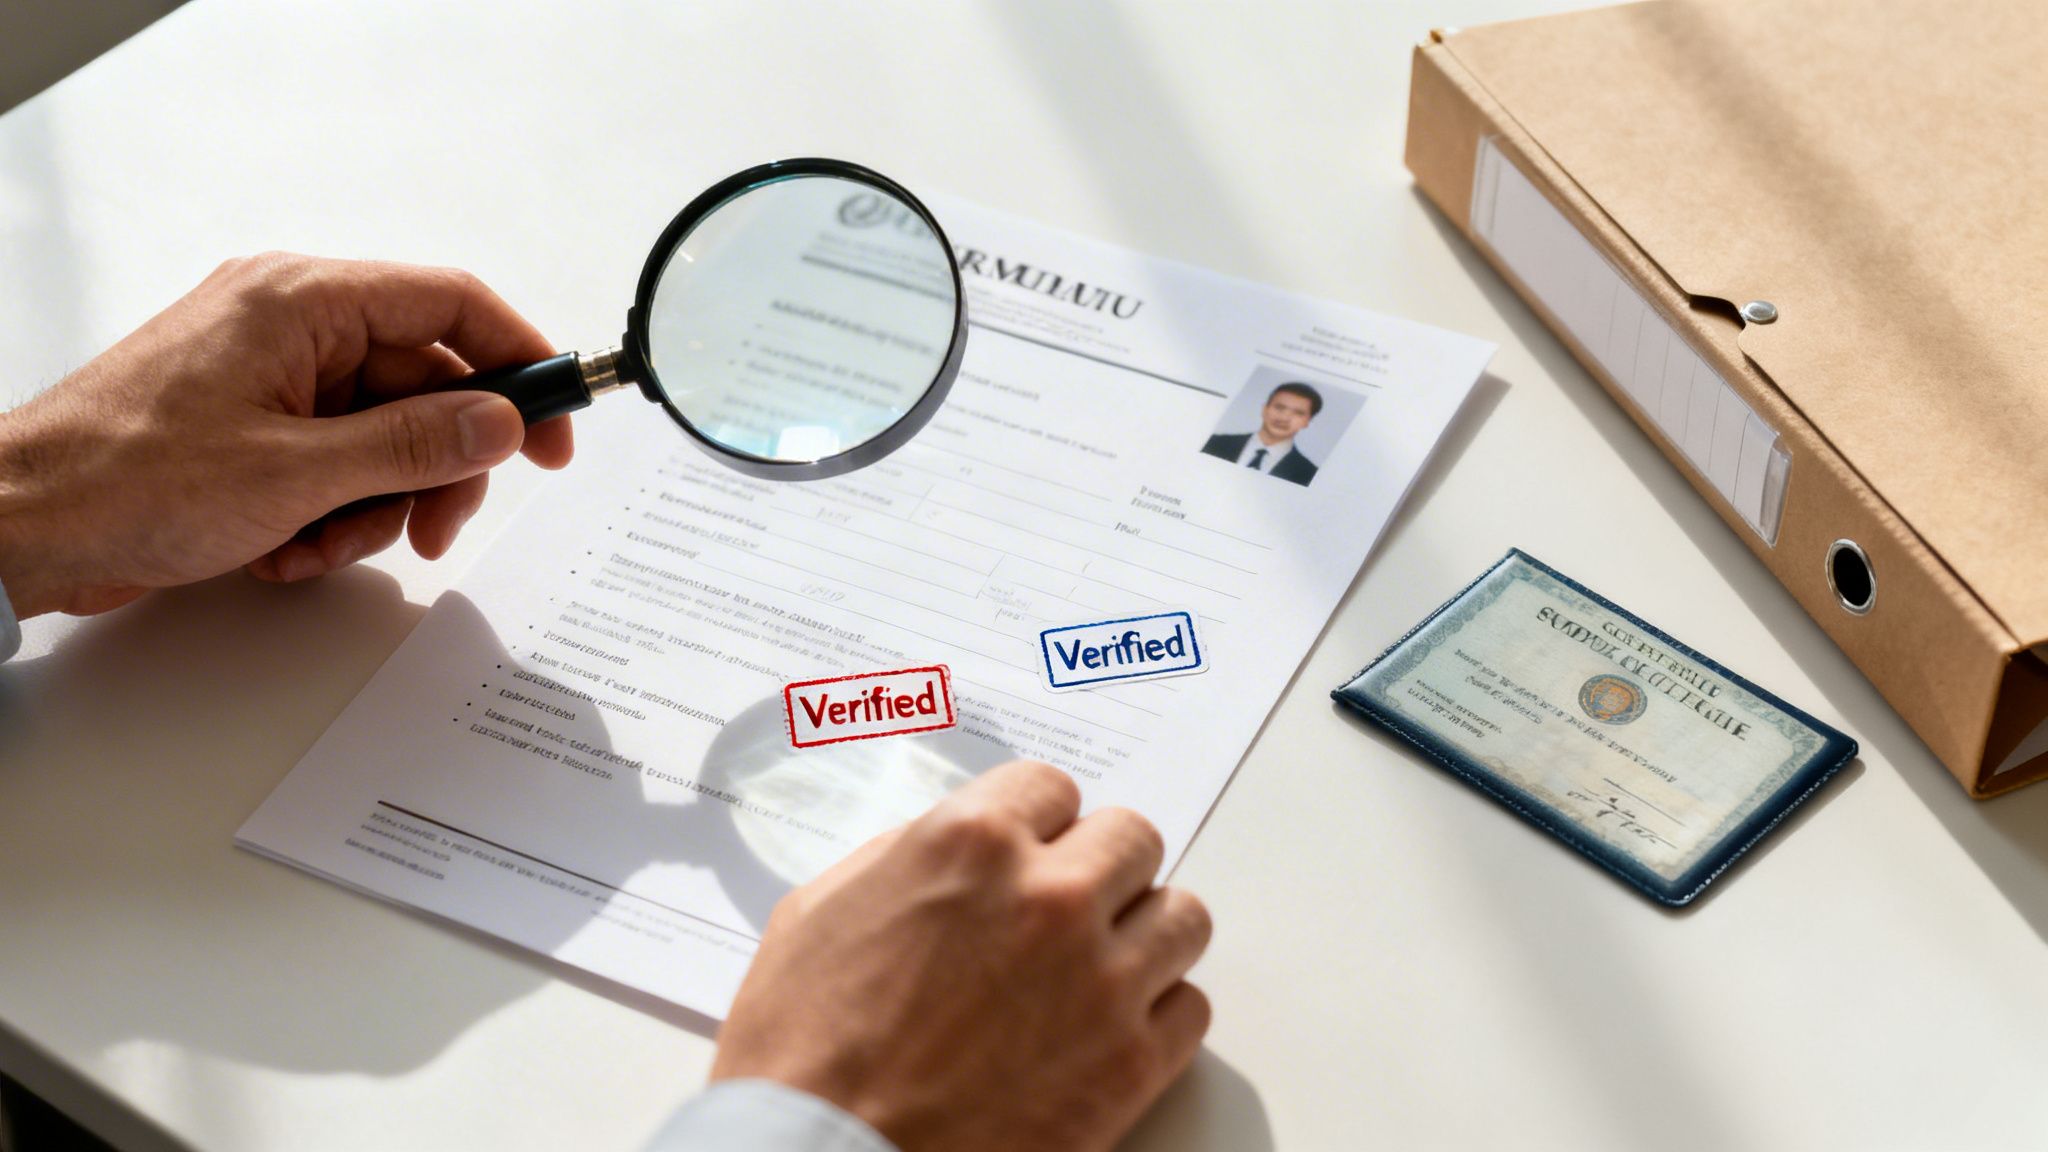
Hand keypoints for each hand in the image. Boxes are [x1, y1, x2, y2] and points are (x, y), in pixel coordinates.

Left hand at [0, 253, 571, 617]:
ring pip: (385, 438)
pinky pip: (338, 463)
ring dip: (374, 507)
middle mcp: (294, 323)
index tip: (556, 431)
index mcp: (305, 298)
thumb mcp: (297, 472)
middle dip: (434, 469)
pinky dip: (330, 515)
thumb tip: (502, 422)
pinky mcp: (255, 426)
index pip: (452, 303)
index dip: (521, 363)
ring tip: (320, 548)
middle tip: (436, 529)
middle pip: (425, 384)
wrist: (20, 525)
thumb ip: (415, 444)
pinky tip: (285, 549)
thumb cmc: (126, 480)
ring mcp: (272, 376)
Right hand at [713, 760, 1212, 1151]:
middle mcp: (1049, 898)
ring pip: (1181, 915)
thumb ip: (905, 858)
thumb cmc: (801, 1050)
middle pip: (1133, 839)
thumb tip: (958, 850)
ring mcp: (1100, 980)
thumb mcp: (819, 911)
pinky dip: (1157, 1014)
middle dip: (1099, 868)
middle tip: (1067, 909)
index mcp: (971, 843)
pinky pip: (1190, 1006)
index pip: (1052, 787)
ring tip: (1099, 966)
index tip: (1029, 852)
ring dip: (1142, 934)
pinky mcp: (1130, 1063)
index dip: (1035, 823)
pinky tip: (1107, 1029)